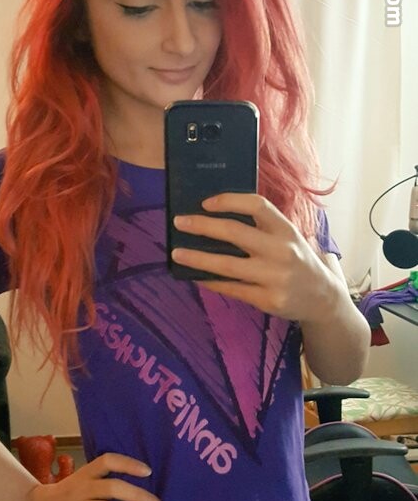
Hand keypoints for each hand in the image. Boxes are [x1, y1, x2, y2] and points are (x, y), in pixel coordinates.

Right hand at [19, 453, 159, 500]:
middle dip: (137, 496)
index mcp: (83, 475)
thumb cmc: (62, 497)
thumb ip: (100, 481)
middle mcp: (79, 490)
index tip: (148, 472)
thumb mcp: (78, 482)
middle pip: (111, 488)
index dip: (128, 464)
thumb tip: (138, 485)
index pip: (107, 461)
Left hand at [172, 193, 333, 323]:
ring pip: (227, 265)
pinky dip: (210, 281)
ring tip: (177, 253)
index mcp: (286, 229)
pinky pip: (231, 288)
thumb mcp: (288, 238)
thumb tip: (214, 219)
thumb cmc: (296, 261)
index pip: (257, 205)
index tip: (206, 203)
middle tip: (180, 222)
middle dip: (203, 226)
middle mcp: (282, 251)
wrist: (322, 297)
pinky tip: (195, 275)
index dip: (229, 200)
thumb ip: (261, 228)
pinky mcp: (268, 299)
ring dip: (197, 258)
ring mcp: (275, 277)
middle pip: (236, 232)